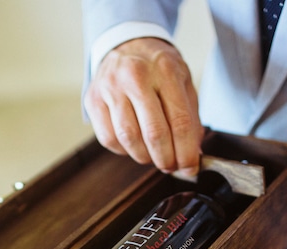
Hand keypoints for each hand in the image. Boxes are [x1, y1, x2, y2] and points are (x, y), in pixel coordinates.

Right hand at [84, 37, 203, 176]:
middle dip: (166, 159)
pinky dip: (124, 150)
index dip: (186, 152)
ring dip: (144, 157)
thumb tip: (193, 155)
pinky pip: (109, 138)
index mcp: (165, 71)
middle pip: (154, 134)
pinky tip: (133, 144)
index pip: (180, 122)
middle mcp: (136, 76)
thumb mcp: (183, 82)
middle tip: (171, 166)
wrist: (127, 43)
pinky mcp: (93, 99)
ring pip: (129, 139)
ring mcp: (111, 88)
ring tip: (153, 155)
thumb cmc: (157, 67)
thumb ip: (191, 118)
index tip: (190, 167)